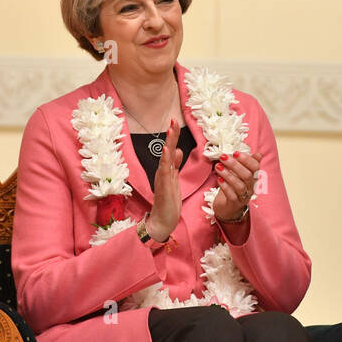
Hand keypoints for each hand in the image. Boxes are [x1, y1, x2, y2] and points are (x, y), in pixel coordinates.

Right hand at [147, 119, 182, 240]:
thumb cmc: (168, 202)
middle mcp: (163, 172)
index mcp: (167, 170)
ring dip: (168, 143)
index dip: (173, 136)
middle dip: (171, 135)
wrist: (162, 221)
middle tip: (173, 119)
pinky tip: (166, 150)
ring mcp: (162, 178)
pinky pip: (164, 171)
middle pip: (168, 149)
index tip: (175, 122)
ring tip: (170, 129)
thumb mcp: (175, 180)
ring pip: (166, 157)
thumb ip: (175, 165)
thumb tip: (179, 150)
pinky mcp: (163, 187)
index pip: (171, 149)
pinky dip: (165, 159)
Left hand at [213, 150, 261, 222]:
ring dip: (228, 174)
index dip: (247, 159)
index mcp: (253, 177)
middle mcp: (251, 187)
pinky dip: (225, 186)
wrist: (228, 208)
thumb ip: (246, 163)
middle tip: (223, 157)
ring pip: (239, 185)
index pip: (256, 167)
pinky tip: (219, 178)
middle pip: (247, 175)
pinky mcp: (234, 203)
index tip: (235, 153)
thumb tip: (259, 154)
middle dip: (234, 165)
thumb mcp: (240, 174)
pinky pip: (231, 195)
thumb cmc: (234, 187)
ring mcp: (243, 196)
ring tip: (218, 166)